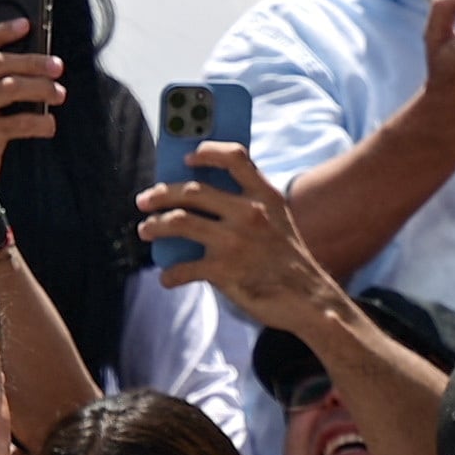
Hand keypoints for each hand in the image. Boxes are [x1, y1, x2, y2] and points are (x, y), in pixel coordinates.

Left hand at [136, 141, 336, 316]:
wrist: (309, 302)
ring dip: (155, 226)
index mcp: (265, 196)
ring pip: (178, 222)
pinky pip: (183, 268)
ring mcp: (235, 241)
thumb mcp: (278, 221)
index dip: (206, 152)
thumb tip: (197, 200)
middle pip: (192, 190)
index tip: (188, 158)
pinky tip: (168, 279)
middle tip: (144, 200)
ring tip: (145, 230)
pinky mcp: (224, 271)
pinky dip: (171, 275)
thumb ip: (249, 205)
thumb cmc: (288, 262)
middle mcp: (248, 212)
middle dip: (161, 194)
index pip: (234, 157)